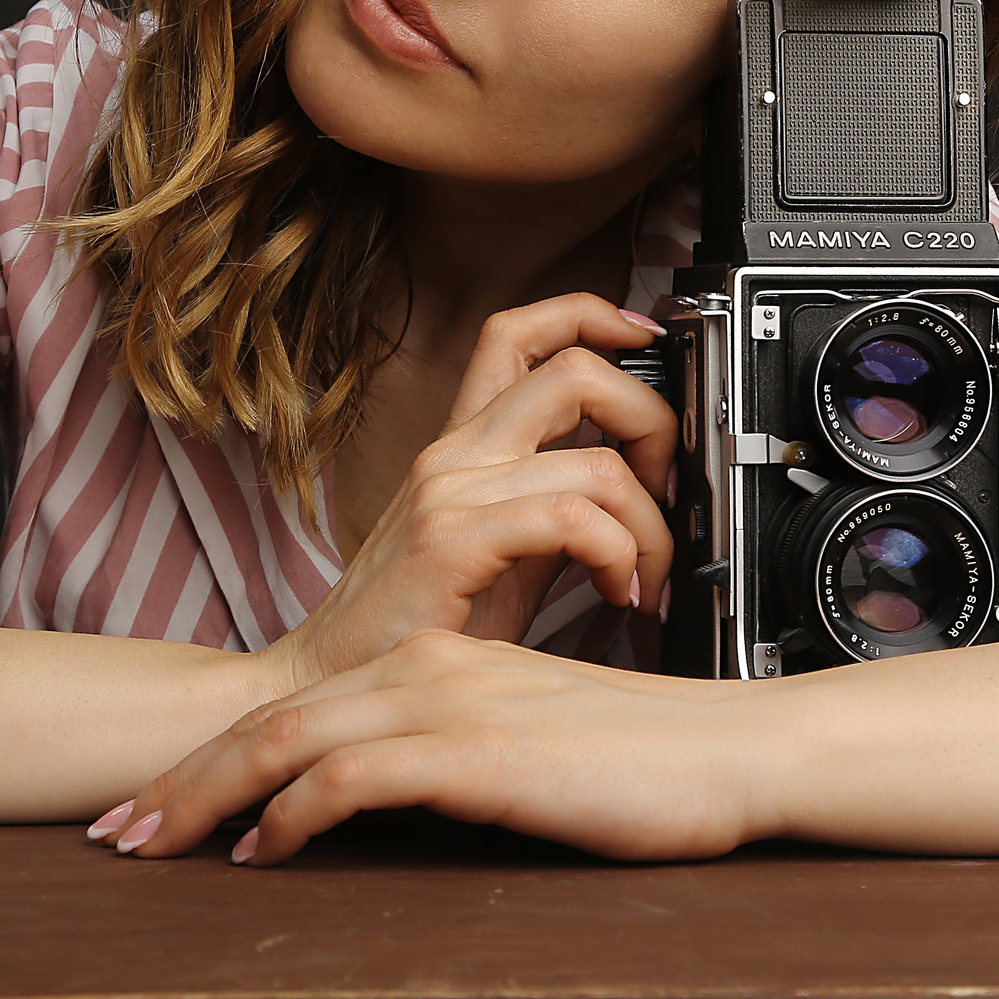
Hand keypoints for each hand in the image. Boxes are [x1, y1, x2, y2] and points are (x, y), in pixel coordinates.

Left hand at [100, 630, 770, 863]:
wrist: (726, 751)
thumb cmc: (638, 756)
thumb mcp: (528, 739)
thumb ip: (455, 748)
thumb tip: (389, 792)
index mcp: (438, 662)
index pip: (304, 706)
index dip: (219, 752)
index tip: (162, 798)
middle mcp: (430, 671)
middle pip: (276, 721)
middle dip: (183, 777)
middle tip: (118, 826)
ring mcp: (451, 705)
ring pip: (295, 742)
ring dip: (211, 794)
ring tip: (155, 842)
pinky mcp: (478, 750)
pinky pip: (356, 777)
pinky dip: (293, 812)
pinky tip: (263, 849)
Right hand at [274, 294, 675, 690]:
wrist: (331, 683)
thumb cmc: (415, 627)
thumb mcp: (498, 552)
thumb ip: (555, 509)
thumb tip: (638, 490)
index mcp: (465, 444)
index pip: (520, 332)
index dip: (591, 316)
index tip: (646, 339)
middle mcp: (456, 453)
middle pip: (574, 370)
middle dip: (652, 421)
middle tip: (668, 489)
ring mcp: (448, 492)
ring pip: (595, 461)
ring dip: (650, 525)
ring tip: (646, 575)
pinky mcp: (449, 542)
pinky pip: (570, 519)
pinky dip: (619, 556)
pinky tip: (619, 594)